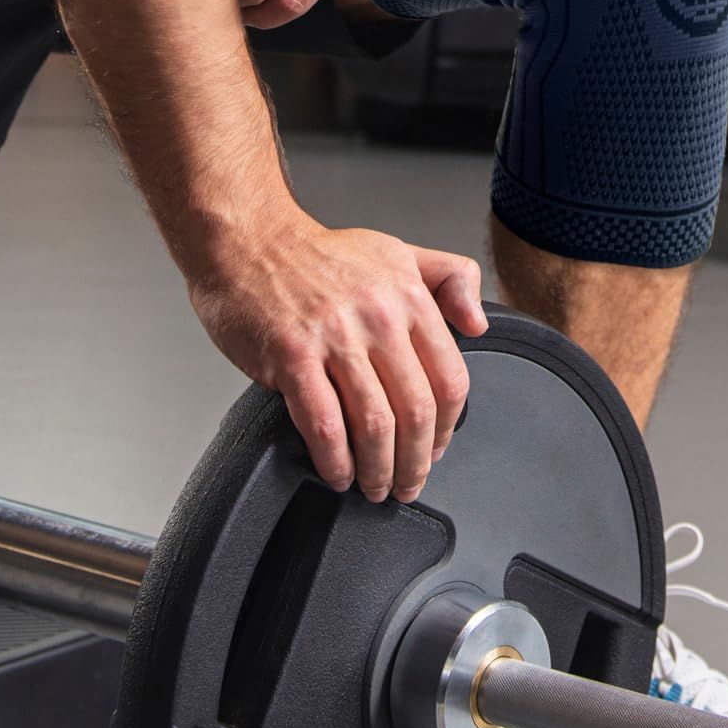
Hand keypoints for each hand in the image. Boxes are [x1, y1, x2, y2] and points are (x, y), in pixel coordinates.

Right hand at [187, 208, 487, 500]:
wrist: (248, 241)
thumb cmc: (316, 255)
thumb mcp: (395, 252)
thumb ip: (447, 279)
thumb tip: (478, 324)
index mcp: (407, 294)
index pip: (449, 378)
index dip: (447, 427)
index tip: (438, 448)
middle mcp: (377, 314)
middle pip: (416, 410)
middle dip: (416, 462)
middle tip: (408, 483)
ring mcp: (334, 335)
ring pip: (375, 425)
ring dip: (378, 470)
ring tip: (373, 486)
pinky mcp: (291, 355)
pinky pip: (325, 426)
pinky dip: (336, 461)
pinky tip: (337, 473)